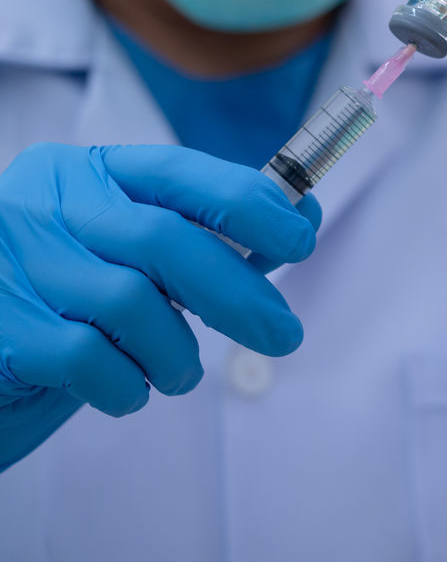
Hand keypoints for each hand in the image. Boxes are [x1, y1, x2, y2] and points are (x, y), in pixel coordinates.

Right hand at [0, 144, 319, 470]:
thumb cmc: (69, 304)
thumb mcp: (132, 257)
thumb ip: (206, 235)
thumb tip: (302, 215)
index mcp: (83, 172)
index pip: (179, 171)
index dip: (249, 202)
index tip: (300, 239)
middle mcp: (41, 205)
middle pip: (165, 241)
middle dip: (239, 293)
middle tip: (285, 335)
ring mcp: (11, 263)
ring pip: (132, 303)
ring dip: (176, 353)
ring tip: (177, 373)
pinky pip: (88, 358)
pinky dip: (127, 385)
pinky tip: (126, 390)